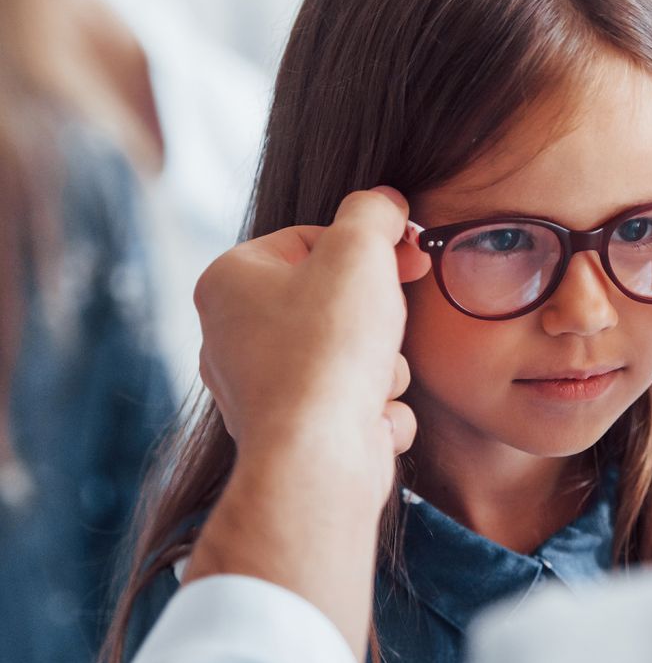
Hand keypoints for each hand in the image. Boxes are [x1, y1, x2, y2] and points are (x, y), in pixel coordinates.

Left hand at [186, 188, 430, 658]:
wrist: (319, 457)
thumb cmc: (330, 348)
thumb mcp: (359, 250)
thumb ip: (373, 212)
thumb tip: (385, 204)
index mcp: (230, 280)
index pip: (311, 239)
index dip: (369, 247)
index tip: (409, 256)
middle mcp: (232, 334)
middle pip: (333, 300)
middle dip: (376, 317)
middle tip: (393, 322)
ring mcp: (259, 387)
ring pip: (349, 353)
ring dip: (381, 366)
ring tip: (372, 381)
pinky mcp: (290, 431)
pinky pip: (347, 401)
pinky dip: (370, 409)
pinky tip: (369, 419)